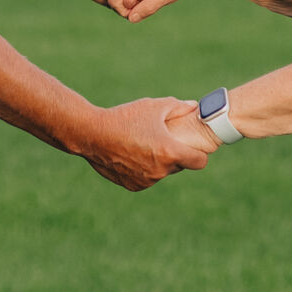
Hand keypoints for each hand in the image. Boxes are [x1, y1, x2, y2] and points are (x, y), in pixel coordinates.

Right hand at [85, 97, 210, 189]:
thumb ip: (178, 107)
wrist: (92, 134)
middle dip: (176, 155)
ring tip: (145, 145)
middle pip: (180, 166)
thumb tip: (194, 106)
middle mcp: (161, 170)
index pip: (199, 162)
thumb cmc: (125, 118)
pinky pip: (147, 178)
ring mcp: (147, 181)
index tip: (193, 147)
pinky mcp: (133, 185)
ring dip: (160, 163)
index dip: (199, 154)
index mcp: (170, 152)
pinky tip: (133, 155)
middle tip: (165, 140)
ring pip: (162, 172)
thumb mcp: (154, 107)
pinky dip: (144, 169)